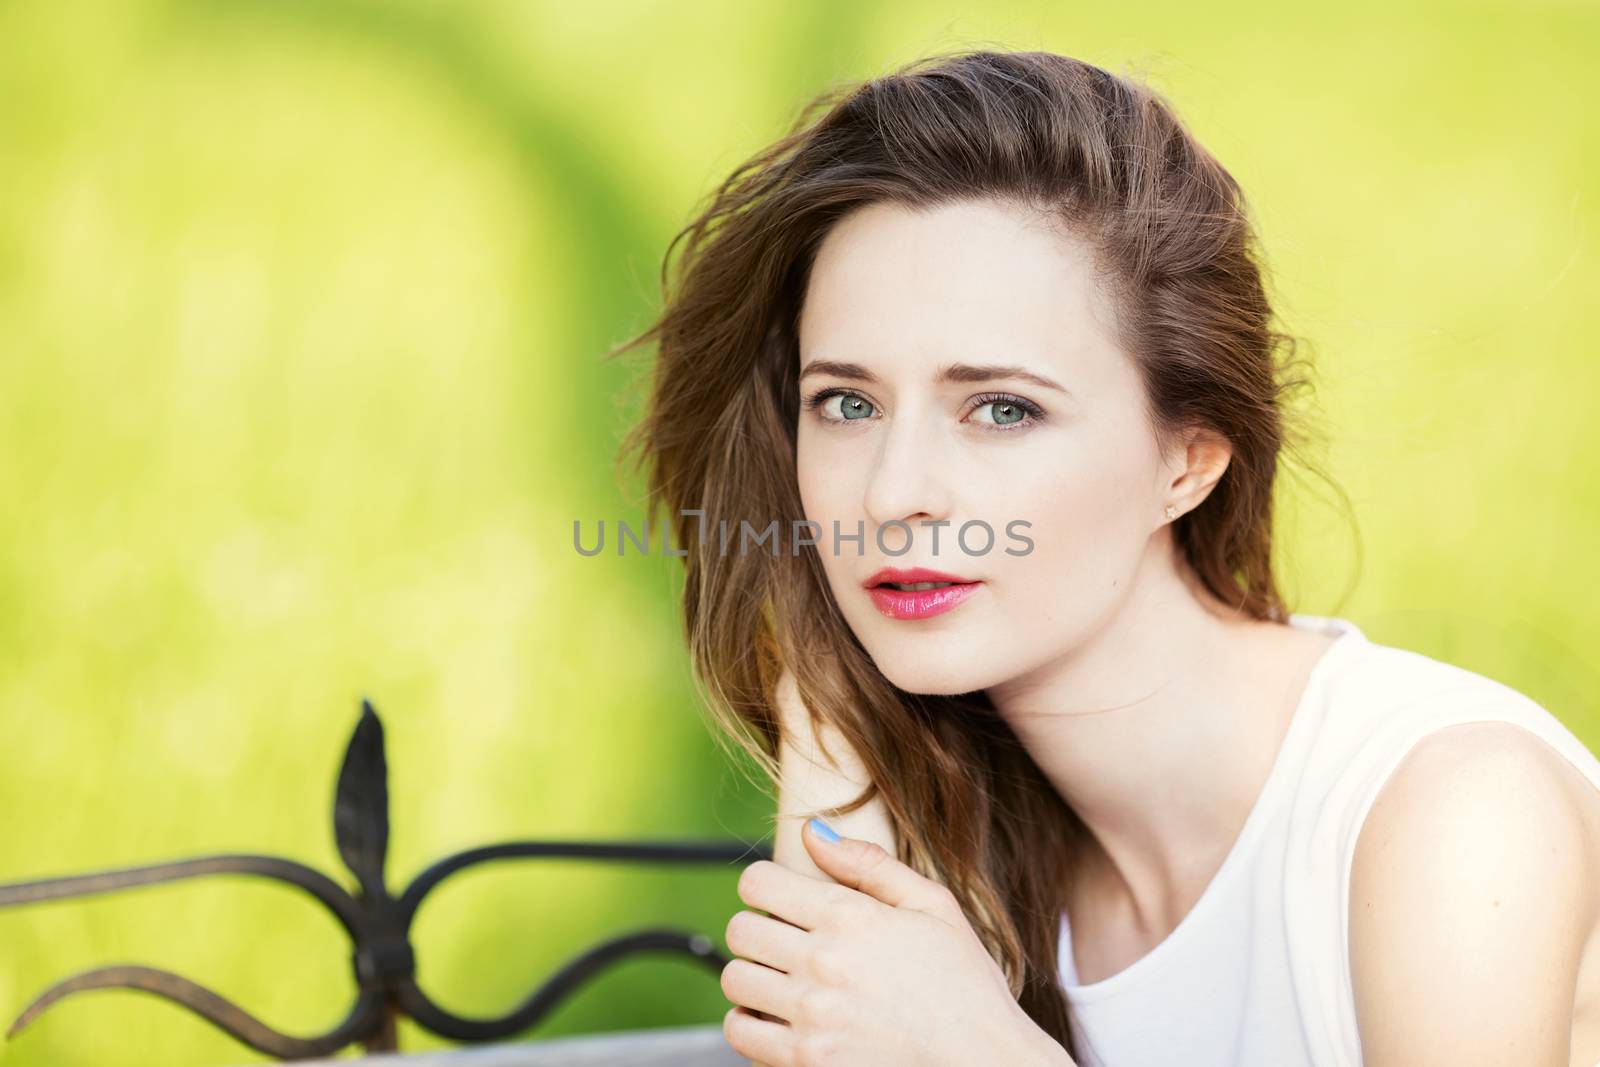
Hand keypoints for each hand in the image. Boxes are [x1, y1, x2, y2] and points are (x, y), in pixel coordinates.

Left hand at [720, 818, 1068, 1065]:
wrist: (984, 1064)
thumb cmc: (966, 985)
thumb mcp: (934, 906)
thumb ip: (870, 864)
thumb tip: (812, 832)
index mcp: (850, 917)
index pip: (758, 882)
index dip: (764, 884)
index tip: (779, 897)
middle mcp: (823, 963)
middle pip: (740, 929)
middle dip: (757, 927)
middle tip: (784, 940)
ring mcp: (812, 1017)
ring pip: (734, 979)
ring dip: (752, 974)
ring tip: (783, 980)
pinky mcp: (806, 1063)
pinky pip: (740, 1032)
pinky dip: (749, 1022)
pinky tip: (779, 1017)